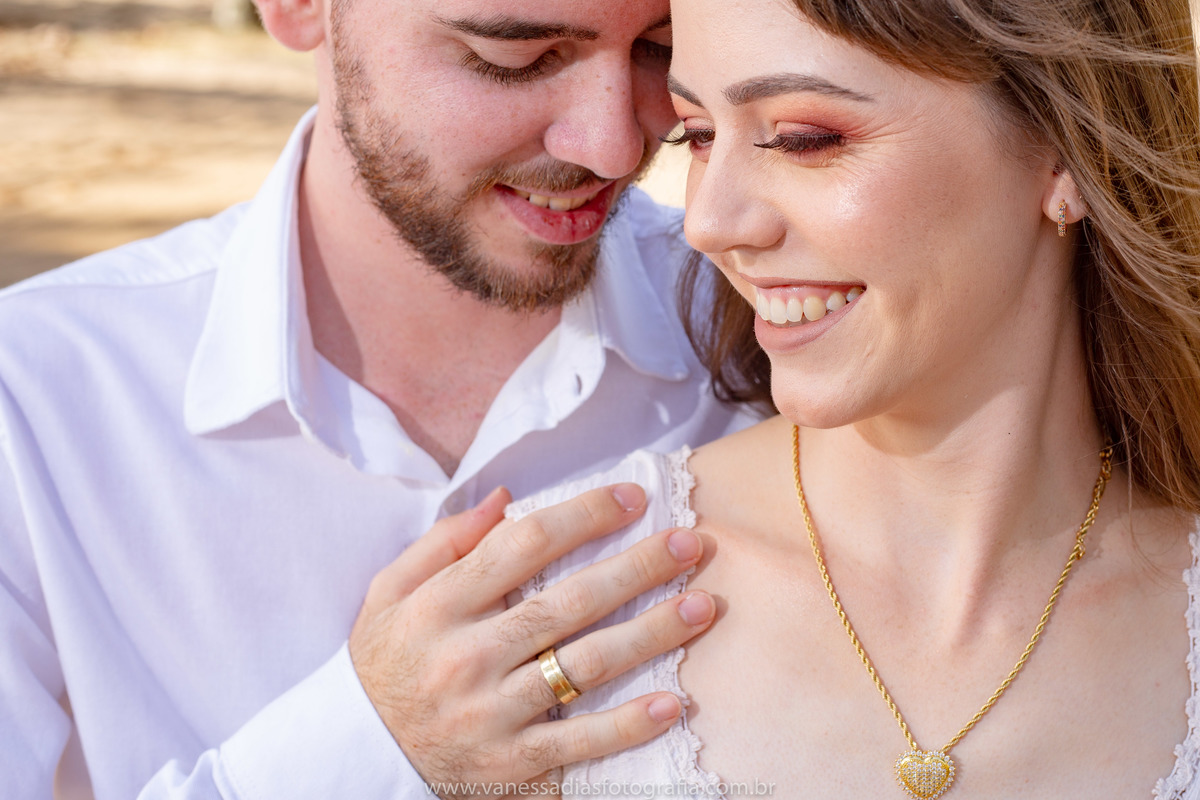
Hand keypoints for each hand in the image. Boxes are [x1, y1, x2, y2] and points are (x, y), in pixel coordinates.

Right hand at [349, 483, 713, 796]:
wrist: (357, 758)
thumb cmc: (383, 664)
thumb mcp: (388, 593)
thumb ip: (443, 542)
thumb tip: (507, 497)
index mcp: (439, 606)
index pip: (523, 546)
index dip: (584, 514)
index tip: (634, 497)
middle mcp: (467, 656)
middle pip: (568, 601)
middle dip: (636, 568)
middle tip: (691, 543)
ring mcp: (491, 714)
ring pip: (585, 666)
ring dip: (650, 635)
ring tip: (702, 606)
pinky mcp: (510, 765)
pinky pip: (578, 743)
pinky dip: (627, 726)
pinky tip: (673, 703)